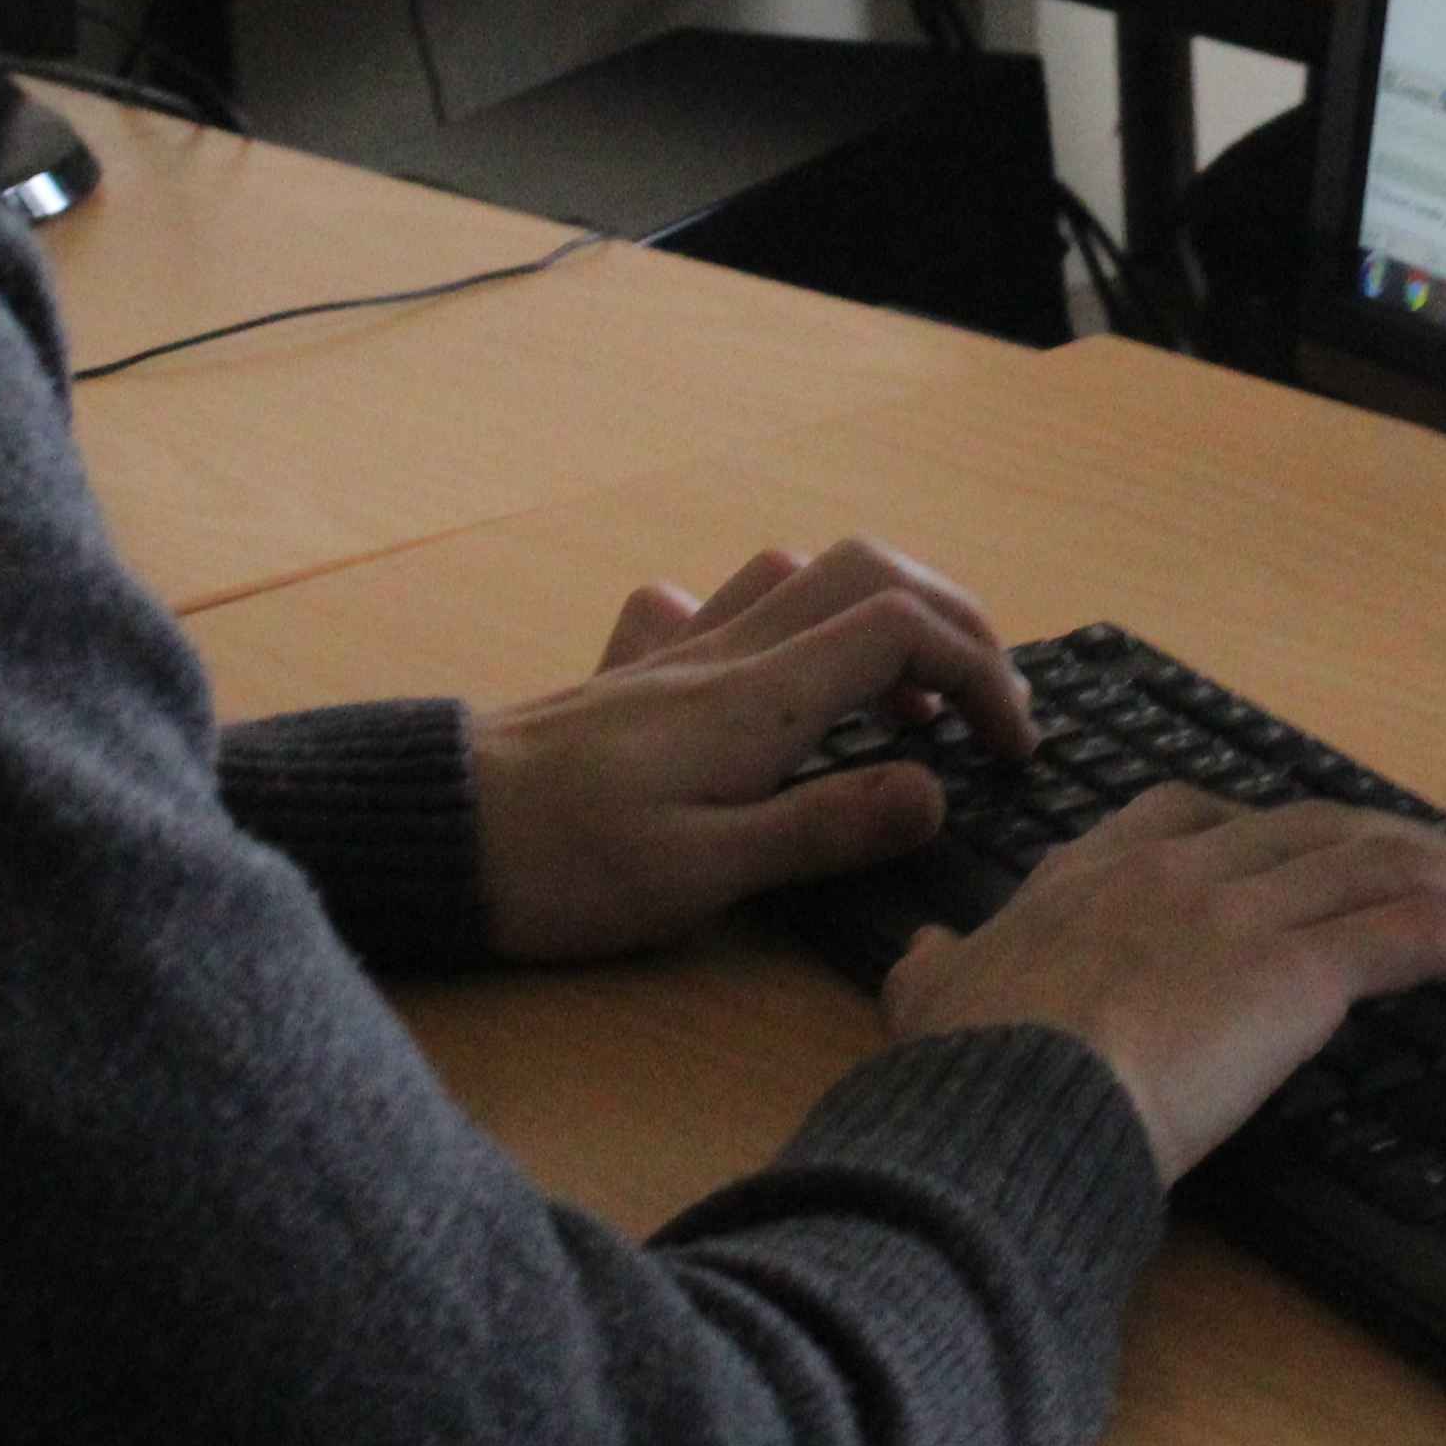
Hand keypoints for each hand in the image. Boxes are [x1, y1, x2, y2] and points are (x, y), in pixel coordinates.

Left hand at [465, 539, 1032, 964]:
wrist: (433, 832)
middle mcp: (724, 654)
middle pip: (868, 571)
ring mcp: (675, 655)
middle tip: (986, 705)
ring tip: (902, 698)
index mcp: (757, 700)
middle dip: (953, 619)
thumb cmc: (562, 868)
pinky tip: (768, 673)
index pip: (904, 631)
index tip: (1012, 752)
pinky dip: (772, 615)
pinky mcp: (633, 675)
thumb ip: (825, 827)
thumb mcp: (704, 873)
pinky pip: (715, 603)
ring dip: (875, 612)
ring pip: (798, 574)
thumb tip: (935, 789)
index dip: (982, 674)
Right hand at [880, 786, 1445, 1179]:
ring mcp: (1244, 911)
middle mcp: (1178, 871)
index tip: (1315, 847)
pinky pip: (1424, 934)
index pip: (1196, 817)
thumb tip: (922, 953)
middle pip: (1315, 831)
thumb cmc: (968, 1073)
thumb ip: (935, 969)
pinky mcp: (1301, 969)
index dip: (1272, 830)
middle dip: (1396, 845)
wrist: (1005, 1107)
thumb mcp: (931, 1003)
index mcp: (1092, 875)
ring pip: (1384, 870)